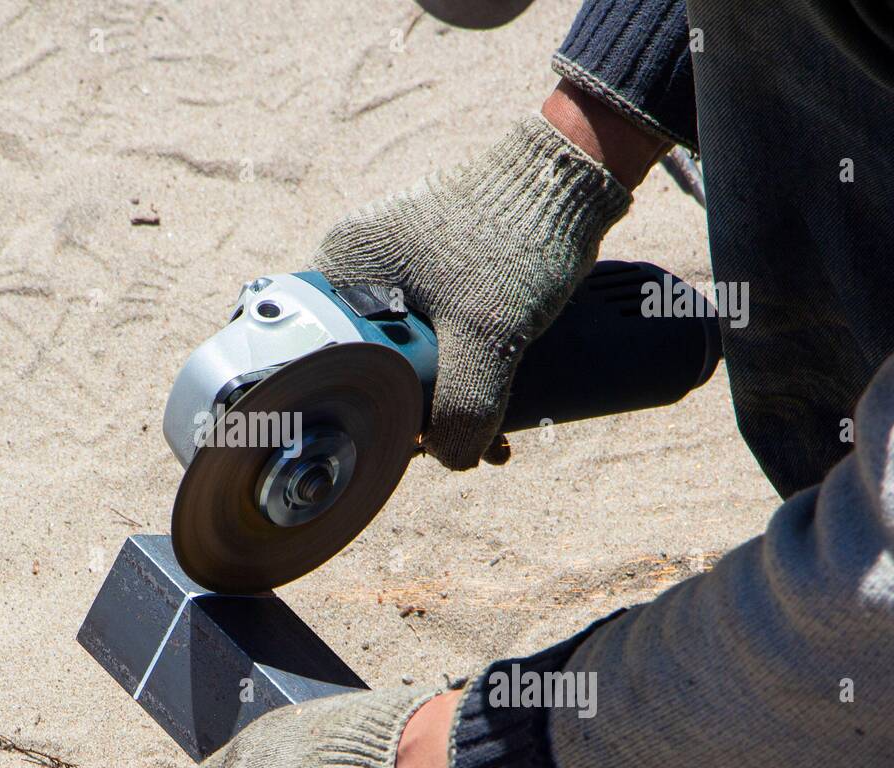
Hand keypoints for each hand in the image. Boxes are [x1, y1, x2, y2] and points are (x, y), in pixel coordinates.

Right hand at [311, 100, 645, 470]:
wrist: (569, 181)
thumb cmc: (518, 239)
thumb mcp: (488, 338)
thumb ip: (463, 408)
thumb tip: (451, 460)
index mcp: (342, 267)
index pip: (324, 357)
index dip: (360, 407)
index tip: (403, 437)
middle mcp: (356, 264)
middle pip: (367, 364)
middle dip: (416, 411)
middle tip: (458, 442)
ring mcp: (392, 266)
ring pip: (403, 355)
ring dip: (443, 397)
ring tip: (488, 433)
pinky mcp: (428, 270)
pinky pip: (428, 336)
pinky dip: (456, 369)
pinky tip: (489, 397)